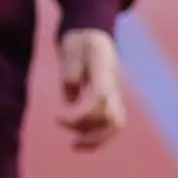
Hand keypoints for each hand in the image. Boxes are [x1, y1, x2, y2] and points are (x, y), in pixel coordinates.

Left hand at [55, 29, 125, 151]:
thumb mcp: (70, 47)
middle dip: (94, 136)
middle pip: (115, 119)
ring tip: (75, 145)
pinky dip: (98, 133)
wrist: (93, 32)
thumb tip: (71, 101)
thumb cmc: (80, 39)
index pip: (101, 99)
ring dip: (97, 138)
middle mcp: (113, 84)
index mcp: (104, 70)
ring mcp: (115, 92)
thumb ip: (70, 71)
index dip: (83, 115)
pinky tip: (80, 137)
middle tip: (72, 143)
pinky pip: (112, 122)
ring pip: (116, 124)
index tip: (60, 118)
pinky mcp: (111, 99)